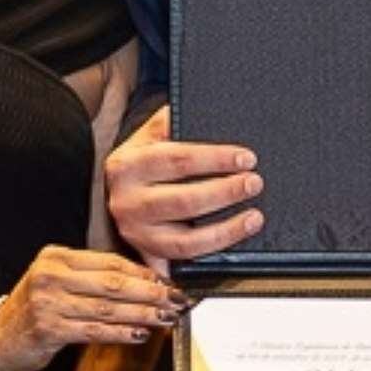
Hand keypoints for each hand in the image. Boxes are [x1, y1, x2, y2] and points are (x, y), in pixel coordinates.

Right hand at [0, 246, 184, 370]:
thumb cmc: (36, 308)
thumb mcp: (58, 281)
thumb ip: (94, 276)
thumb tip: (146, 278)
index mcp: (56, 256)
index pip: (109, 261)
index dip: (143, 272)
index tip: (167, 281)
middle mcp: (51, 275)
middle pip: (112, 283)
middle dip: (149, 292)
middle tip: (175, 299)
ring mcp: (49, 303)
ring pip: (107, 308)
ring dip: (142, 314)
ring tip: (166, 317)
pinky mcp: (49, 330)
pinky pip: (95, 330)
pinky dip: (121, 332)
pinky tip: (141, 333)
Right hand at [105, 105, 263, 270]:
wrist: (117, 190)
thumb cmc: (142, 161)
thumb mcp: (149, 136)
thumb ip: (170, 123)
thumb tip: (206, 111)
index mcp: (127, 165)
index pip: (178, 160)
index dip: (216, 159)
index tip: (246, 158)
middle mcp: (126, 201)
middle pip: (184, 201)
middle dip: (225, 192)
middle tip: (254, 183)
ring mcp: (136, 232)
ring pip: (186, 240)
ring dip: (226, 230)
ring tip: (254, 217)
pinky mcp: (148, 254)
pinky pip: (185, 260)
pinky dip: (212, 251)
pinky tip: (234, 239)